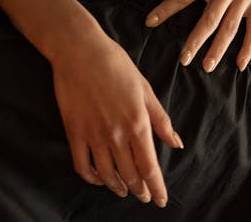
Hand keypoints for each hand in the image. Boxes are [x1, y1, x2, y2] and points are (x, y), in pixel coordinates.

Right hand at [50, 29, 182, 207]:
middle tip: (145, 195)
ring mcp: (93, 135)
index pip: (150, 168)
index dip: (157, 188)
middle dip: (140, 190)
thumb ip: (161, 119)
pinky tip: (99, 178)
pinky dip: (92, 178)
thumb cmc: (115, 63)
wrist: (79, 49)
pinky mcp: (74, 132)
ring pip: (108, 176)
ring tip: (124, 190)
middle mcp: (116, 134)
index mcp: (138, 122)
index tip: (161, 199)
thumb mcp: (144, 88)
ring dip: (118, 188)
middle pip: (131, 176)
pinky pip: (83, 166)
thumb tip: (177, 143)